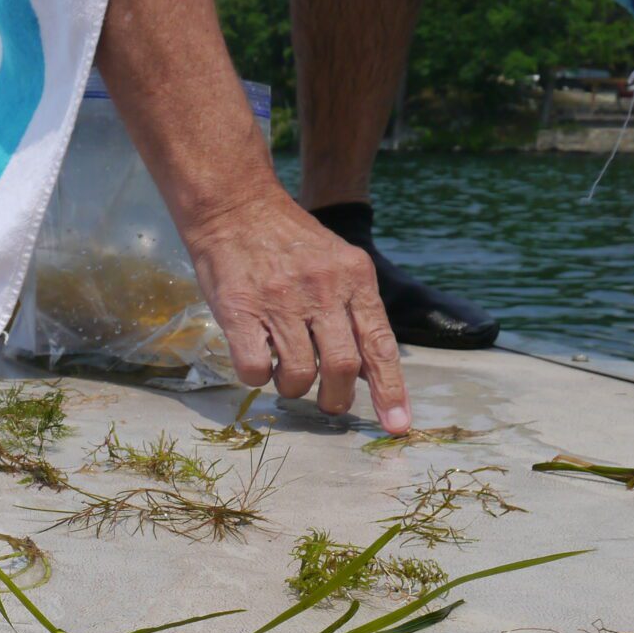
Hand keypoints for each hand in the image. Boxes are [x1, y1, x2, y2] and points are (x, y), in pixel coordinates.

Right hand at [177, 190, 411, 430]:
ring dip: (293, 388)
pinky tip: (257, 361)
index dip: (391, 391)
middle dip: (336, 399)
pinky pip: (255, 368)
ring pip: (299, 375)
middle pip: (342, 368)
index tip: (397, 426)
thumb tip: (370, 371)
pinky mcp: (241, 311)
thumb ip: (354, 312)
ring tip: (286, 375)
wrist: (236, 206)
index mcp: (355, 277)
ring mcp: (280, 301)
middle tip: (328, 403)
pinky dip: (259, 377)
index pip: (379, 345)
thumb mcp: (337, 264)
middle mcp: (323, 289)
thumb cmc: (288, 242)